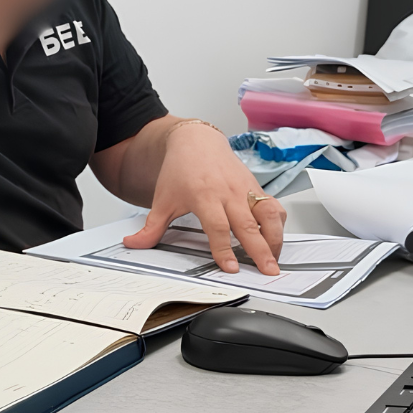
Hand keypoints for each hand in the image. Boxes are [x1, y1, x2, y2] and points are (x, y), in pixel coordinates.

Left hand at [123, 121, 285, 274]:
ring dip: (275, 238)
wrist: (196, 141)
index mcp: (204, 195)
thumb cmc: (180, 170)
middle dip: (260, 250)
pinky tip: (276, 239)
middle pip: (248, 224)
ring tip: (276, 259)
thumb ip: (151, 227)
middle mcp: (228, 192)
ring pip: (268, 214)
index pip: (217, 226)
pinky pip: (274, 206)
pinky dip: (279, 223)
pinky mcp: (256, 187)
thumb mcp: (162, 199)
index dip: (224, 249)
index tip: (230, 267)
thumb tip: (133, 244)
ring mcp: (245, 188)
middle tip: (268, 271)